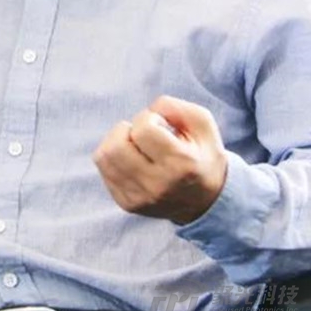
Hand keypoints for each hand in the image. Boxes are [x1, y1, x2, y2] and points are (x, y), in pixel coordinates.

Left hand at [93, 95, 227, 224]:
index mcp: (181, 164)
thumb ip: (175, 107)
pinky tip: (131, 158)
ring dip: (116, 141)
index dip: (148, 117)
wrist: (206, 200)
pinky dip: (114, 157)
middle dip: (126, 129)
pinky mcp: (128, 204)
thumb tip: (149, 110)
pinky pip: (104, 170)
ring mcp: (140, 198)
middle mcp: (158, 185)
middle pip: (116, 146)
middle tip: (142, 134)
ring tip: (134, 145)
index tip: (161, 125)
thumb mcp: (202, 123)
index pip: (143, 130)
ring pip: (103, 157)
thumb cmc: (201, 154)